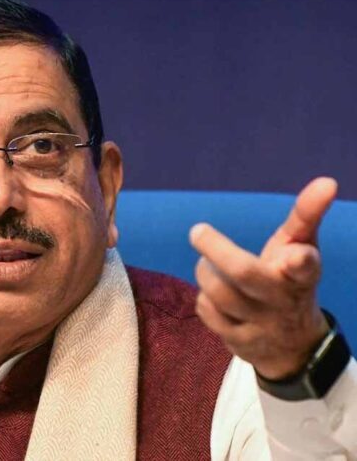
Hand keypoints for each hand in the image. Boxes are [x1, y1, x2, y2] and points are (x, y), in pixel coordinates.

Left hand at [189, 177, 337, 379]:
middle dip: (216, 249)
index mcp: (303, 275)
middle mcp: (283, 301)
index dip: (299, 260)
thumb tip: (327, 181)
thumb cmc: (290, 280)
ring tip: (209, 264)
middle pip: (244, 273)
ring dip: (205, 271)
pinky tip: (214, 294)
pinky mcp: (240, 343)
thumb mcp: (303, 247)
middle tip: (198, 231)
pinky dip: (204, 297)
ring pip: (219, 292)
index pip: (304, 267)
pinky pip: (207, 312)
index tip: (296, 254)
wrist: (293, 344)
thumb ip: (307, 215)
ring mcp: (261, 325)